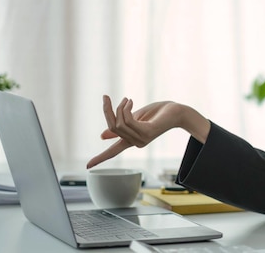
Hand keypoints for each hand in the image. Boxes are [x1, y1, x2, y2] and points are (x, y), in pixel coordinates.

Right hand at [86, 95, 209, 167]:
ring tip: (127, 99)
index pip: (113, 151)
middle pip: (112, 129)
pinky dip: (125, 108)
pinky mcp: (147, 132)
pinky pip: (127, 121)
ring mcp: (142, 139)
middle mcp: (136, 143)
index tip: (87, 167)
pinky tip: (130, 101)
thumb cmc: (158, 113)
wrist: (177, 111)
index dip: (100, 158)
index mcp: (132, 140)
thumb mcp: (136, 118)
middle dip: (106, 111)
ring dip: (119, 107)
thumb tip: (102, 137)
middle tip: (106, 98)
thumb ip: (121, 125)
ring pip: (118, 124)